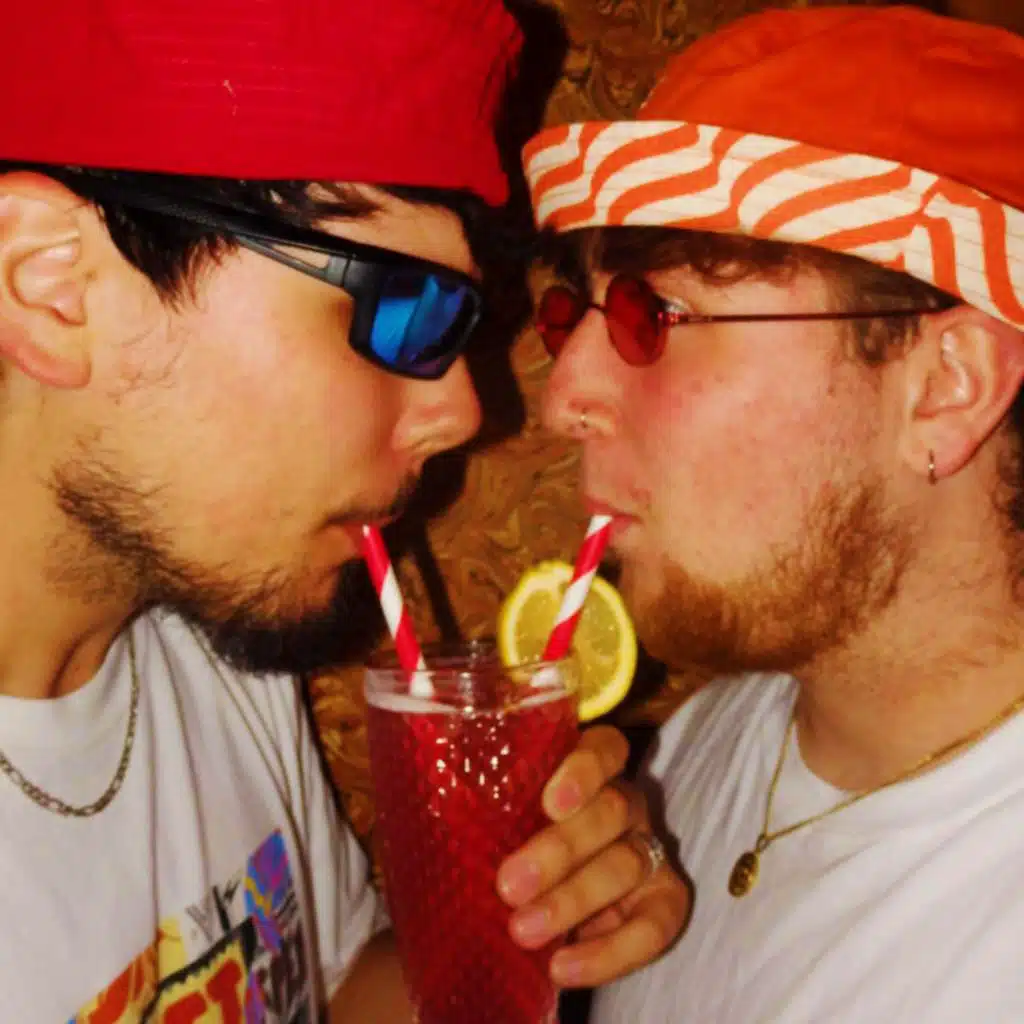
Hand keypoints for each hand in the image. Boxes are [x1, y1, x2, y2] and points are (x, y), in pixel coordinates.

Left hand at [495, 725, 689, 987]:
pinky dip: (610, 952)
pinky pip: (653, 926)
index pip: (605, 747)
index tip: (550, 803)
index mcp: (587, 770)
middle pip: (610, 809)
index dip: (585, 769)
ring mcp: (647, 850)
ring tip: (523, 931)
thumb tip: (424, 802)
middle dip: (560, 850)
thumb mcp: (495, 822)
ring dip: (574, 900)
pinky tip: (562, 967)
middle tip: (509, 885)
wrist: (536, 908)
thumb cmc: (507, 846)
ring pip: (626, 863)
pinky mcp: (662, 902)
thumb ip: (480, 808)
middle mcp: (624, 803)